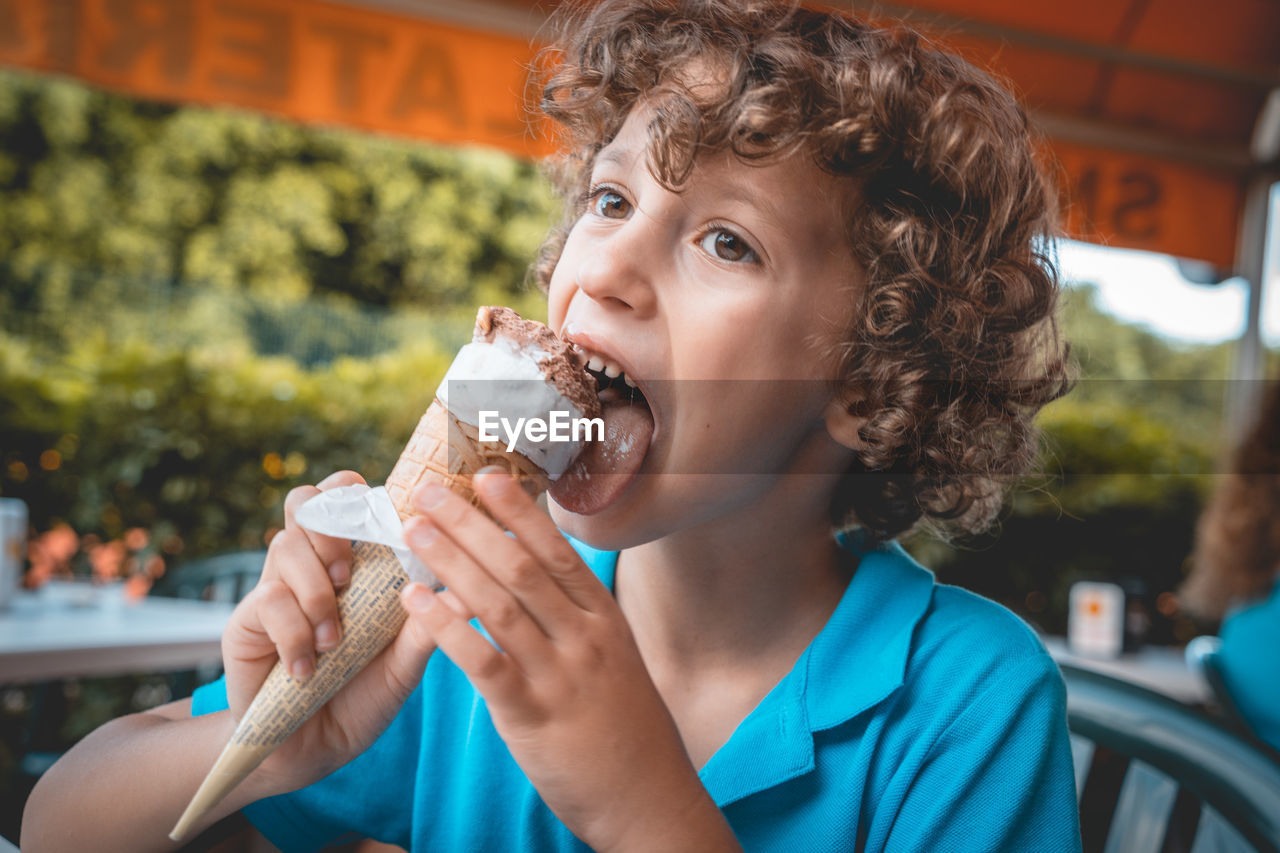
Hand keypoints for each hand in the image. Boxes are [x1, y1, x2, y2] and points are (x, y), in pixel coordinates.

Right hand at [221, 470, 445, 793]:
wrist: (311, 750)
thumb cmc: (362, 696)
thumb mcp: (405, 662)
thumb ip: (430, 626)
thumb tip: (472, 590)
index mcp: (355, 562)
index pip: (347, 495)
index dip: (359, 494)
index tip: (385, 526)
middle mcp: (313, 566)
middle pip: (305, 500)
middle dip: (330, 525)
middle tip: (349, 573)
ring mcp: (277, 588)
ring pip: (285, 544)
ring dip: (316, 590)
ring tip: (334, 639)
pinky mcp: (248, 621)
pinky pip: (269, 600)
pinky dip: (295, 634)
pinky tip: (308, 670)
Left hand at [400, 469, 739, 851]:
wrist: (649, 798)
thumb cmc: (624, 729)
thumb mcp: (614, 662)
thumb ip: (577, 624)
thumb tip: (534, 584)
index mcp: (604, 619)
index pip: (557, 551)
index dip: (519, 510)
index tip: (486, 475)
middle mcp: (585, 637)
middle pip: (521, 565)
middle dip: (470, 524)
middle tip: (427, 492)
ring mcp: (560, 674)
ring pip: (498, 603)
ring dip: (451, 561)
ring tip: (413, 532)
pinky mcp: (532, 714)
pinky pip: (482, 661)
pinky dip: (446, 626)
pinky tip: (415, 601)